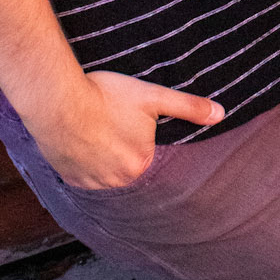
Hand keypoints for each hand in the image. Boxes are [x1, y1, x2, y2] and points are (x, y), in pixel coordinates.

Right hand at [28, 68, 222, 190]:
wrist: (58, 101)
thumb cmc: (106, 96)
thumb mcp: (152, 97)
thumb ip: (188, 107)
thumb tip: (221, 114)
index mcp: (141, 165)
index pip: (147, 153)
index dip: (138, 134)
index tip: (127, 121)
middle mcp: (118, 182)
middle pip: (126, 163)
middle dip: (121, 144)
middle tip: (110, 122)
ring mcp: (91, 183)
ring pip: (104, 169)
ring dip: (102, 155)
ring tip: (95, 129)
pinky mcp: (70, 178)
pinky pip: (82, 173)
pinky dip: (83, 160)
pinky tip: (81, 140)